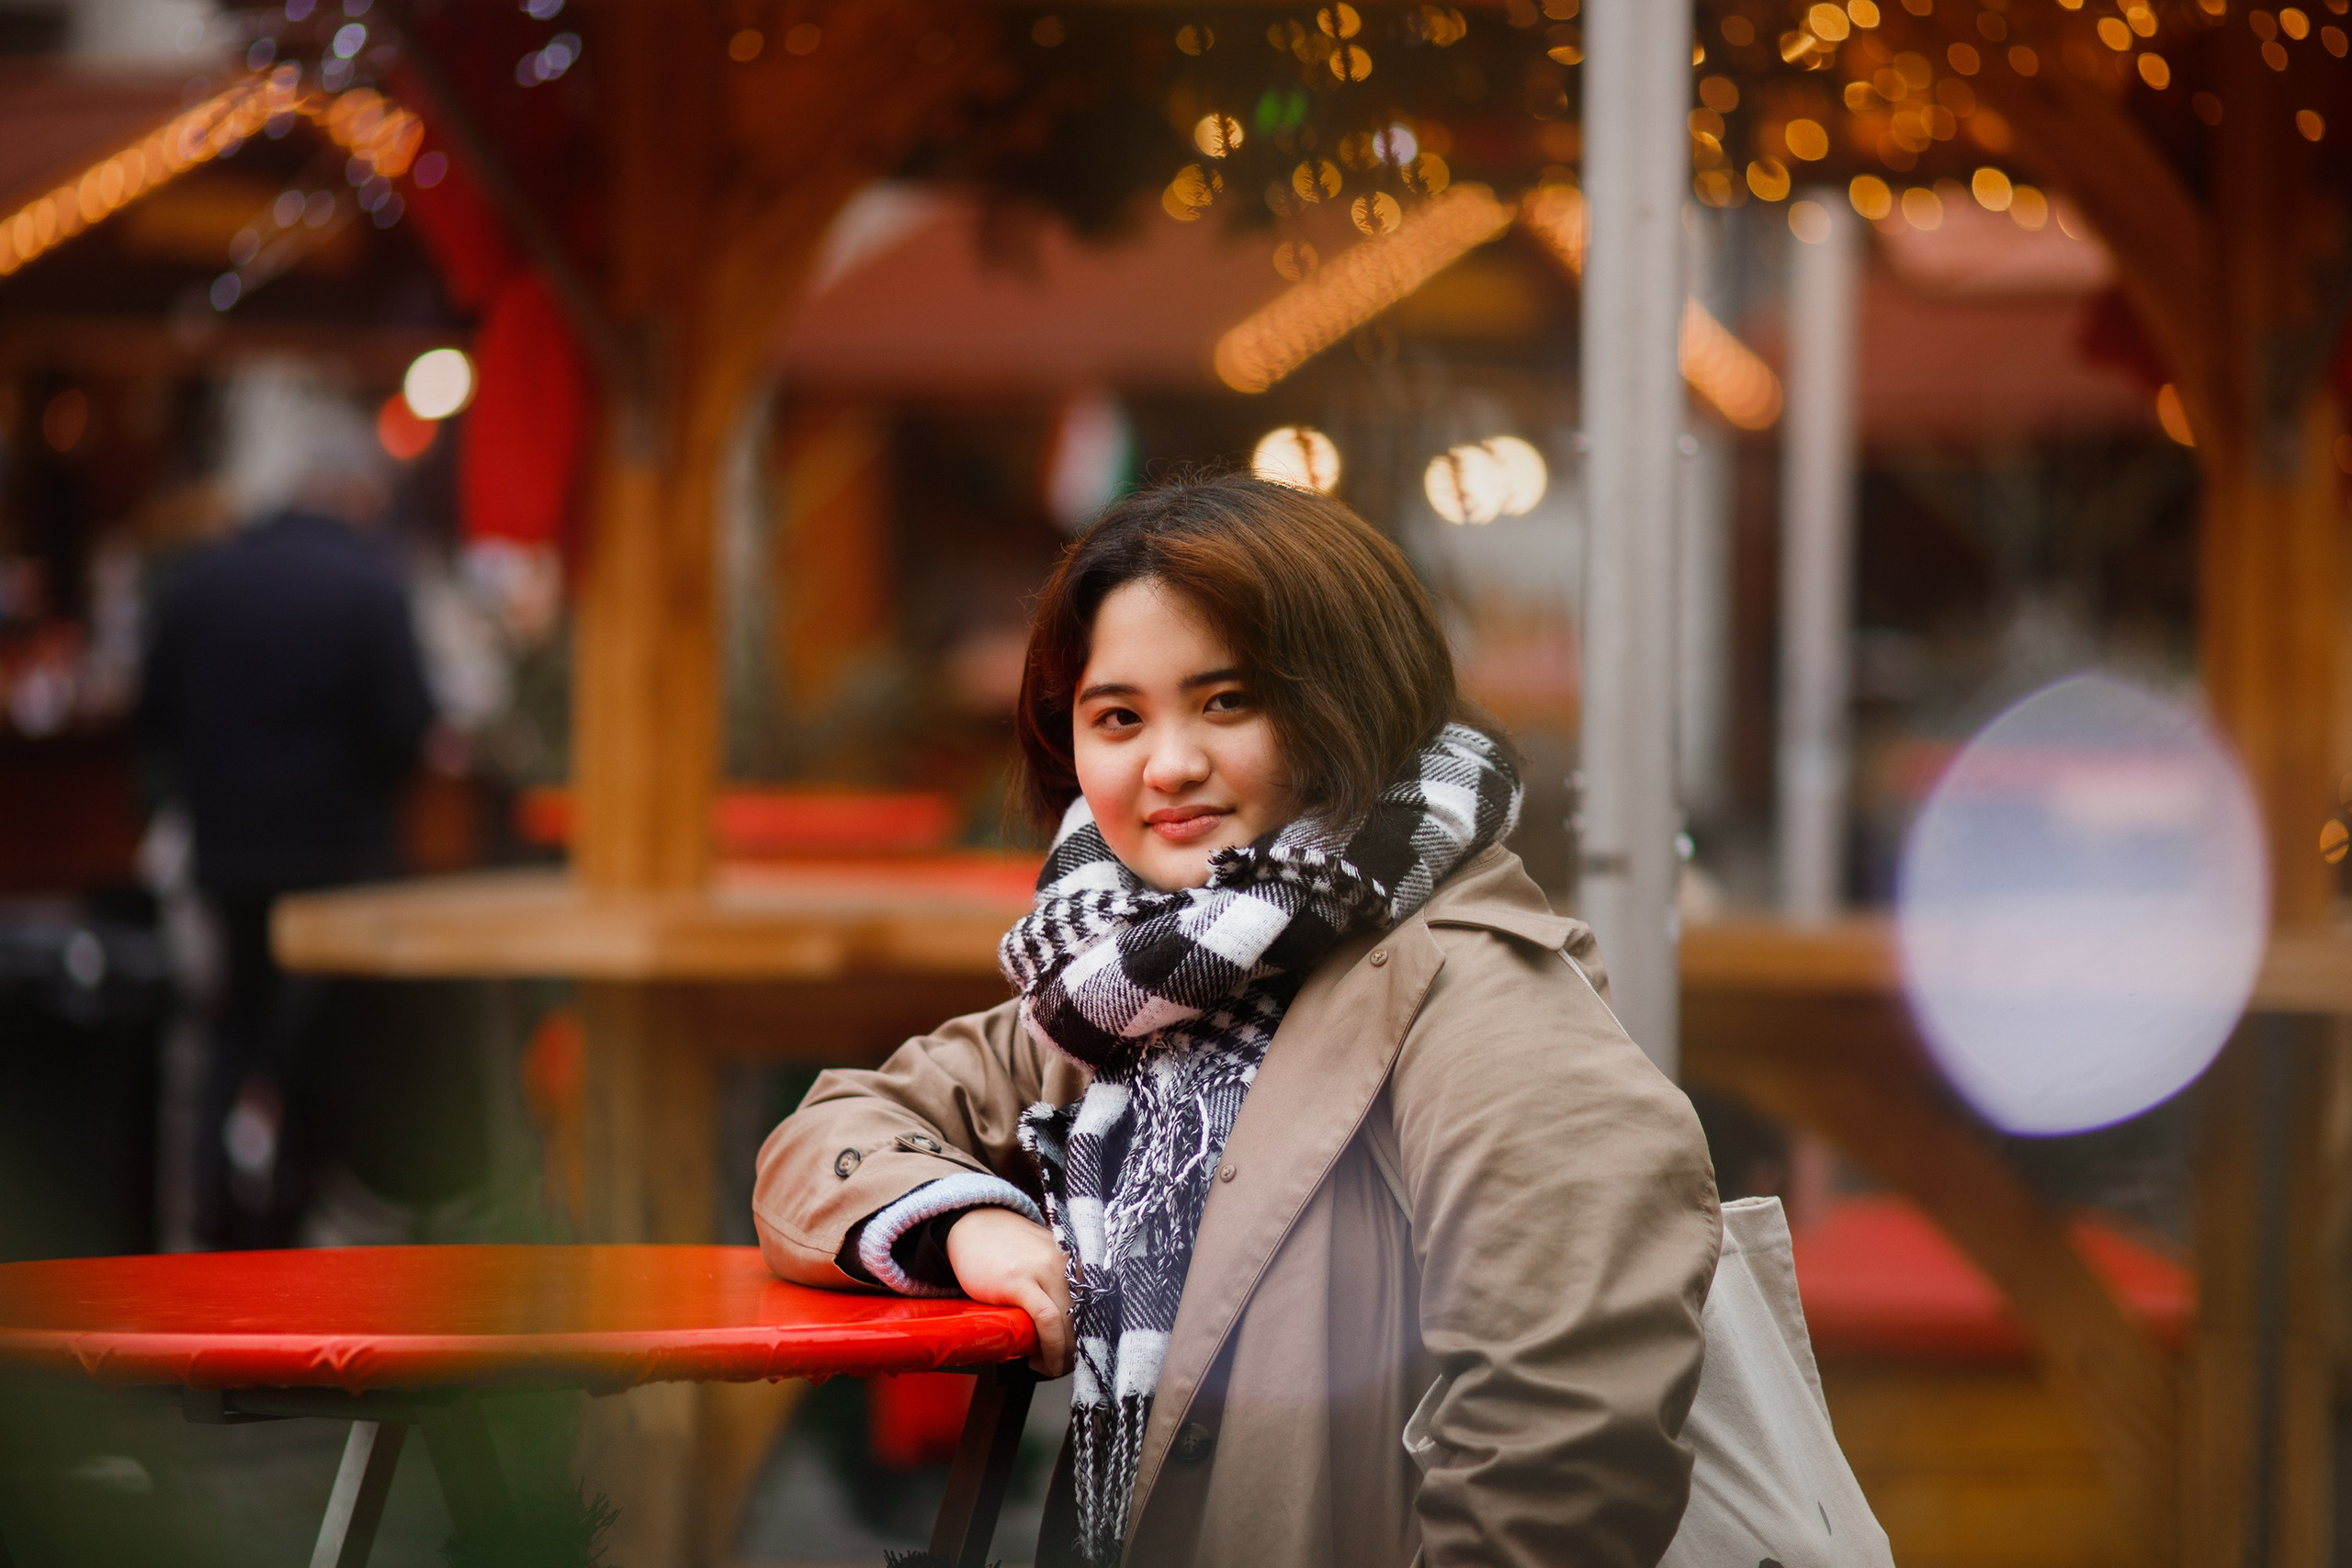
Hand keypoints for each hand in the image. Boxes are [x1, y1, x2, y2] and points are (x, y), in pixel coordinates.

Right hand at [946, 1207, 1074, 1376]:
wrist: (971, 1226)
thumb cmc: (1004, 1249)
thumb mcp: (1040, 1261)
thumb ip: (1056, 1285)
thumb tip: (1065, 1327)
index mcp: (1073, 1261)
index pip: (1095, 1305)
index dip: (1091, 1335)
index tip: (1079, 1354)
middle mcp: (1064, 1262)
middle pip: (1085, 1315)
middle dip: (1077, 1349)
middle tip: (1062, 1366)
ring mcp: (1044, 1269)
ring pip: (1069, 1321)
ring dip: (1063, 1353)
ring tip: (1049, 1365)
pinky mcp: (1019, 1281)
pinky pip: (1047, 1319)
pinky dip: (1051, 1346)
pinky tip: (1043, 1360)